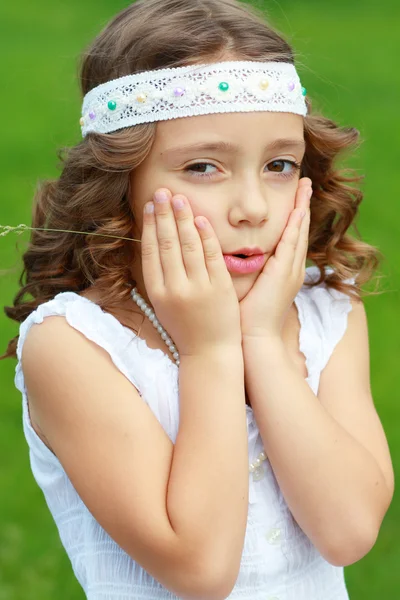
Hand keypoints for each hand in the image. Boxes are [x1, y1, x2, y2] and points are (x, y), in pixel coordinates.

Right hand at [141, 188, 241, 356]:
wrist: (209, 352)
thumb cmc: (185, 326)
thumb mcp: (164, 304)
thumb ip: (159, 276)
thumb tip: (152, 243)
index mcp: (158, 292)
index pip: (150, 251)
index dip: (149, 226)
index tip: (149, 206)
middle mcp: (175, 288)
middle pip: (167, 244)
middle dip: (163, 215)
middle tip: (162, 192)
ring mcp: (198, 288)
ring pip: (188, 246)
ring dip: (183, 219)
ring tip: (179, 198)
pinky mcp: (220, 288)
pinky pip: (211, 256)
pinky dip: (206, 235)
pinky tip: (200, 218)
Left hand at [239, 177, 312, 340]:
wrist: (254, 339)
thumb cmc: (245, 317)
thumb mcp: (246, 286)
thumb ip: (242, 268)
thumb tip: (229, 255)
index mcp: (282, 271)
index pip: (289, 236)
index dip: (292, 216)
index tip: (293, 197)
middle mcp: (290, 268)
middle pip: (298, 230)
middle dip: (302, 205)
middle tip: (306, 182)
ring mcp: (290, 271)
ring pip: (298, 232)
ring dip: (302, 208)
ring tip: (306, 186)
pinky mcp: (284, 274)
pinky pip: (291, 245)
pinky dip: (295, 226)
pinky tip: (298, 210)